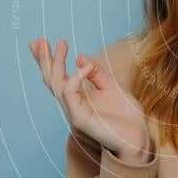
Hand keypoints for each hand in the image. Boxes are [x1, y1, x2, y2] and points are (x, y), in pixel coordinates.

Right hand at [29, 37, 153, 163]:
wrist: (138, 138)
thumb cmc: (127, 116)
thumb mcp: (112, 86)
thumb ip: (97, 73)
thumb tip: (80, 57)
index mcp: (79, 98)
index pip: (58, 77)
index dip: (49, 60)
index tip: (41, 42)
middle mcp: (73, 105)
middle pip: (51, 80)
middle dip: (44, 59)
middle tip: (39, 40)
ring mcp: (74, 112)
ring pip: (56, 84)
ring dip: (56, 62)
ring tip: (62, 44)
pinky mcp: (80, 118)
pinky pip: (70, 94)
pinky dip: (76, 77)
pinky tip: (85, 66)